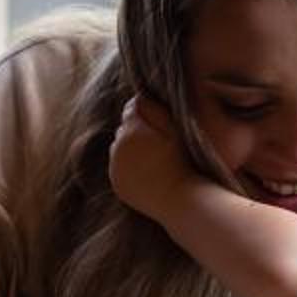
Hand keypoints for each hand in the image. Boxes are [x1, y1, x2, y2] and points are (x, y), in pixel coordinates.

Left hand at [108, 91, 191, 226]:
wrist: (179, 200)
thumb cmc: (182, 162)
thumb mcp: (175, 129)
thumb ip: (154, 109)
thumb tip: (138, 97)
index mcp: (130, 130)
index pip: (131, 109)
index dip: (146, 112)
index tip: (160, 121)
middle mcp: (117, 147)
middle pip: (123, 129)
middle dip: (136, 130)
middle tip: (158, 140)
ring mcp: (114, 167)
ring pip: (119, 148)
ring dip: (131, 148)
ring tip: (152, 156)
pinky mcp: (116, 183)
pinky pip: (118, 167)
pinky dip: (128, 166)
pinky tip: (146, 170)